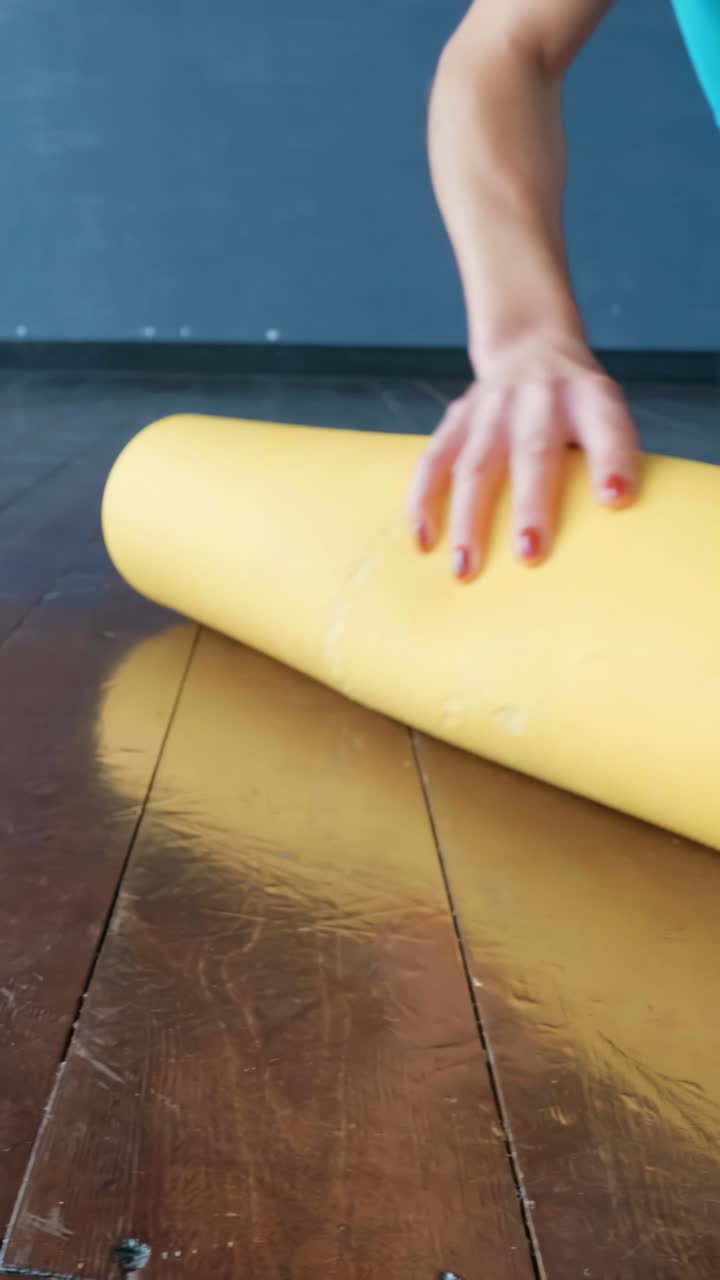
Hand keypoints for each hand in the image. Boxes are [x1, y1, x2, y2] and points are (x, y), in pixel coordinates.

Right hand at [407, 336, 638, 578]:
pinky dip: (424, 502)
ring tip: (465, 569)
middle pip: (533, 451)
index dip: (612, 461)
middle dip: (530, 505)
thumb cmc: (577, 406)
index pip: (607, 427)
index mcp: (589, 397)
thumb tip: (604, 533)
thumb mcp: (605, 413)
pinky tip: (423, 541)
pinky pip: (434, 461)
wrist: (530, 346)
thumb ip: (607, 457)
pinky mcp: (457, 419)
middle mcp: (540, 398)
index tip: (616, 499)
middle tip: (529, 554)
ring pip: (475, 465)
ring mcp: (492, 407)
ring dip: (468, 520)